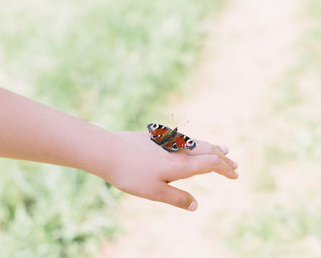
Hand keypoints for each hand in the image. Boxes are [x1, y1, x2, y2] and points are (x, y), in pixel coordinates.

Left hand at [106, 131, 237, 210]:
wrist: (109, 151)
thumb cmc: (131, 174)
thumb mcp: (154, 192)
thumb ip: (177, 198)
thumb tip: (196, 205)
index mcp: (181, 165)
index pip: (210, 164)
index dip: (225, 169)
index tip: (235, 175)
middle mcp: (178, 150)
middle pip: (207, 151)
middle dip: (222, 158)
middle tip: (234, 164)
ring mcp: (168, 141)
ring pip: (196, 143)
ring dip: (211, 147)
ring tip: (222, 149)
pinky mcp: (158, 137)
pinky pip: (184, 139)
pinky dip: (196, 143)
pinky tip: (192, 145)